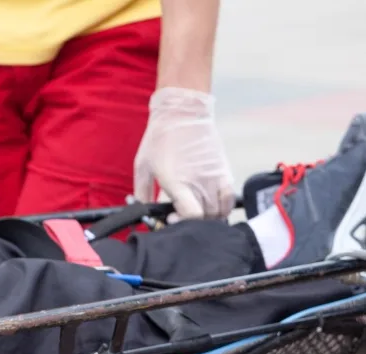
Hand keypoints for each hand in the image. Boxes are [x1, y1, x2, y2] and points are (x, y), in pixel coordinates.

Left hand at [134, 87, 234, 219]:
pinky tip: (212, 208)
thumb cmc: (159, 139)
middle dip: (193, 224)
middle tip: (180, 217)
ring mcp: (214, 177)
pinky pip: (230, 198)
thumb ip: (141, 194)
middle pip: (206, 217)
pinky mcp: (224, 170)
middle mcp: (199, 182)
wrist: (182, 112)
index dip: (183, 223)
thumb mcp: (142, 167)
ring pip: (219, 211)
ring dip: (208, 218)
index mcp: (178, 182)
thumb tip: (141, 212)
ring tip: (195, 214)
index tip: (171, 219)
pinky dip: (224, 208)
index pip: (192, 215)